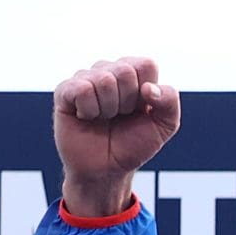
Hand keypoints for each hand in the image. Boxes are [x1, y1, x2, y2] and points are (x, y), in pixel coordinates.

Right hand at [54, 55, 182, 215]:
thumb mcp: (164, 126)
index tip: (140, 110)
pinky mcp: (65, 91)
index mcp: (134, 74)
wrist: (107, 169)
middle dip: (127, 102)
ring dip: (108, 108)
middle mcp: (108, 71)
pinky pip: (81, 89)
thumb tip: (149, 88)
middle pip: (125, 71)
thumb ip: (170, 102)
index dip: (146, 93)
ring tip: (103, 118)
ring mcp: (85, 79)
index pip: (146, 65)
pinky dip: (89, 110)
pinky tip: (86, 117)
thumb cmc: (133, 144)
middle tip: (119, 116)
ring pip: (103, 80)